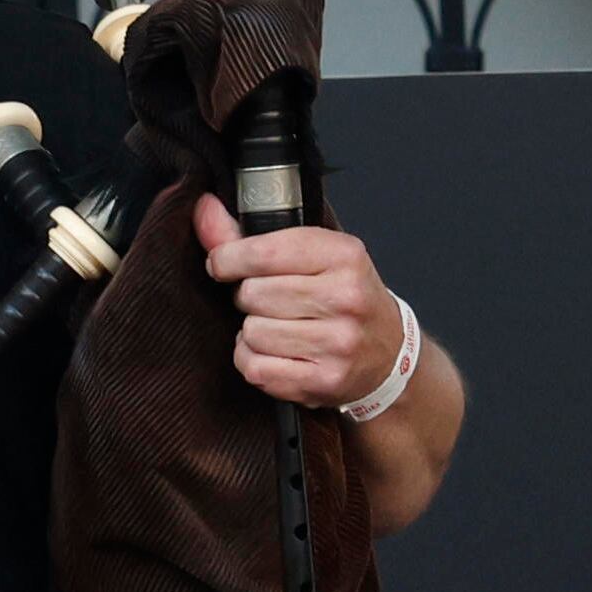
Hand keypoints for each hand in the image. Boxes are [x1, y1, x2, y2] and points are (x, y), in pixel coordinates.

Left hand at [193, 199, 403, 407]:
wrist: (387, 353)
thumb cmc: (344, 298)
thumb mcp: (313, 256)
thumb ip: (252, 238)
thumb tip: (203, 210)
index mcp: (344, 256)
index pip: (264, 252)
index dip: (228, 258)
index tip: (223, 263)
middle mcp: (346, 298)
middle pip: (252, 294)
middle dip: (248, 297)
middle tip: (269, 301)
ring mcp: (338, 343)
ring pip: (251, 332)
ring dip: (252, 331)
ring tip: (277, 328)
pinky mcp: (324, 381)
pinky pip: (255, 367)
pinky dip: (253, 360)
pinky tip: (275, 353)